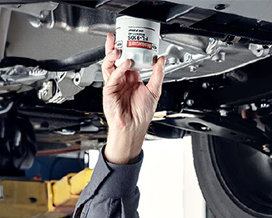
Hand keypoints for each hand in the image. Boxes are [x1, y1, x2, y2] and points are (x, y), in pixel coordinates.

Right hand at [101, 33, 165, 163]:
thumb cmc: (141, 114)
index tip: (135, 42)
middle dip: (115, 47)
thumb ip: (158, 74)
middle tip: (117, 37)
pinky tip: (125, 65)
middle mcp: (123, 80)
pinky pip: (112, 76)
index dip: (131, 51)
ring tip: (119, 49)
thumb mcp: (154, 90)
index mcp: (133, 80)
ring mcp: (115, 85)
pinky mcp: (109, 90)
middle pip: (116, 60)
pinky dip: (119, 69)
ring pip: (110, 65)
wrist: (133, 127)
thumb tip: (162, 60)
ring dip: (113, 55)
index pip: (130, 60)